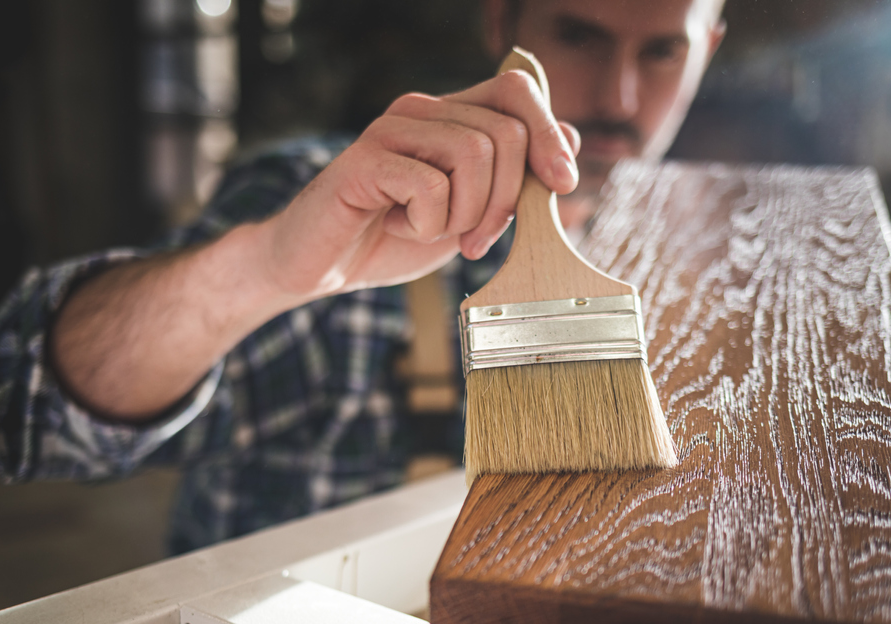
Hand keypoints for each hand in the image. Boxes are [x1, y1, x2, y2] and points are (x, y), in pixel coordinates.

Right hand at [256, 70, 581, 298]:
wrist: (322, 265)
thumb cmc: (394, 236)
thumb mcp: (469, 212)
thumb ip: (512, 179)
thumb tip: (569, 144)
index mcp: (451, 116)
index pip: (517, 91)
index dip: (550, 133)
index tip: (563, 183)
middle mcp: (423, 110)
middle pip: (505, 132)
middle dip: (505, 201)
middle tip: (476, 241)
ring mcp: (392, 129)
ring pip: (474, 156)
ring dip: (464, 216)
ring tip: (431, 231)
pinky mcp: (364, 160)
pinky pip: (430, 187)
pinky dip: (426, 226)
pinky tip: (398, 225)